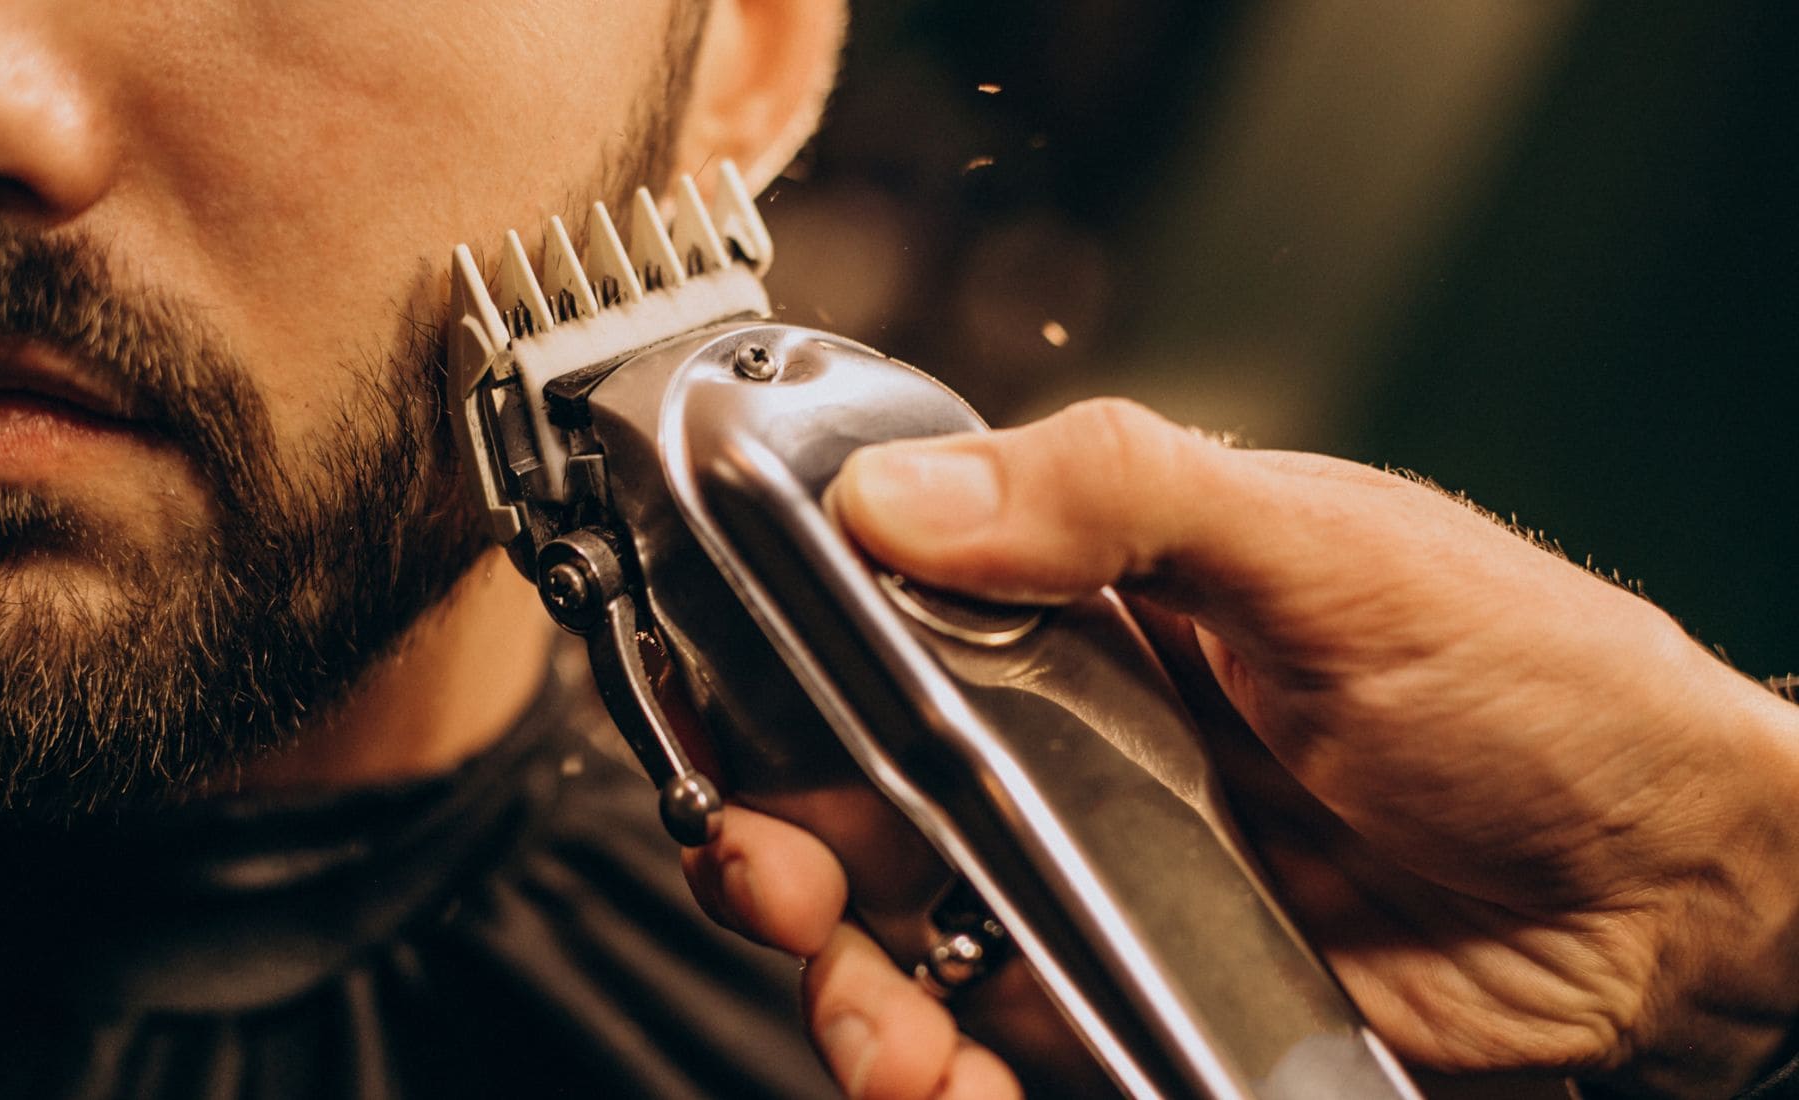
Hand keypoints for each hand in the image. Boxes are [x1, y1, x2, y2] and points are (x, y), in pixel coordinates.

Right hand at [684, 398, 1798, 1098]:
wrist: (1671, 889)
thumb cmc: (1532, 682)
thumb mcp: (1324, 548)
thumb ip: (1116, 497)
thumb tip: (903, 497)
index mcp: (1083, 603)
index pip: (869, 618)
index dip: (773, 669)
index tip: (720, 711)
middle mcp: (1063, 740)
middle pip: (847, 796)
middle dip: (774, 847)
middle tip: (771, 878)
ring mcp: (1092, 874)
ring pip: (897, 935)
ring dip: (844, 989)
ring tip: (882, 1030)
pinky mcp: (1133, 989)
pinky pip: (993, 1041)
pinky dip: (941, 1076)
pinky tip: (951, 1081)